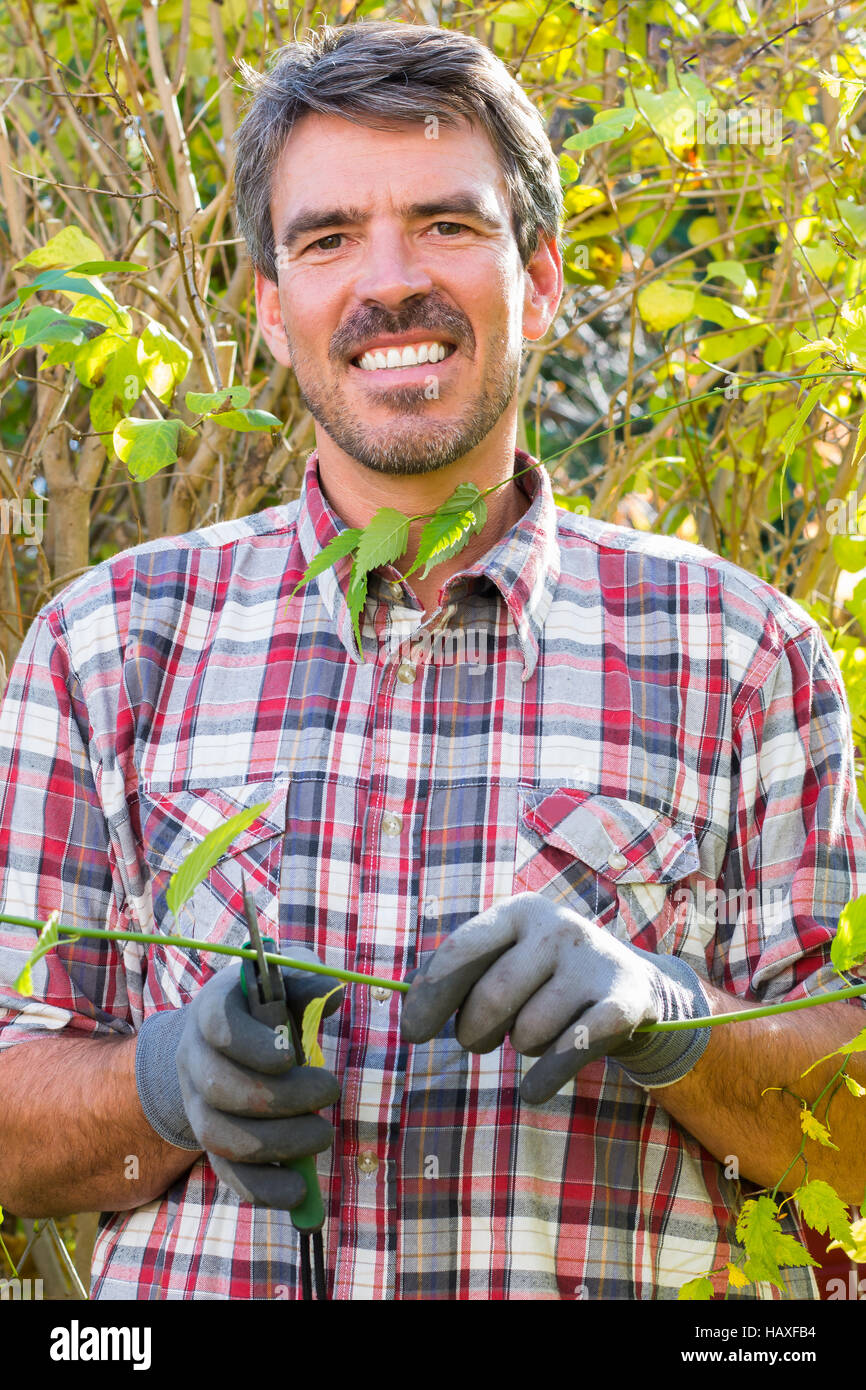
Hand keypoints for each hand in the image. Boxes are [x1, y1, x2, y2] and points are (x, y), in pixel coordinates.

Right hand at [135, 948, 344, 1208]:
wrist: (223, 1039)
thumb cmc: (266, 1004)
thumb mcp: (285, 979)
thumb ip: (307, 980)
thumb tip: (331, 996)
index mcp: (212, 1010)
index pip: (218, 1026)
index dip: (251, 1045)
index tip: (289, 1056)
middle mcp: (194, 1059)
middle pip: (221, 1088)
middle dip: (281, 1098)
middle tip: (331, 1091)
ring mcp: (197, 1105)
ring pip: (220, 1137)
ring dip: (278, 1143)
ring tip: (323, 1135)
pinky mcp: (211, 1143)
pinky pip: (227, 1174)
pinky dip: (262, 1188)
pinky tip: (300, 1191)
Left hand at [400, 893, 711, 1103]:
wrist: (633, 986)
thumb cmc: (545, 976)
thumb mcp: (504, 958)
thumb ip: (455, 972)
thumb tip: (405, 1000)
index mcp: (519, 911)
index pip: (461, 950)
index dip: (430, 996)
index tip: (411, 1035)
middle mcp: (558, 927)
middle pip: (492, 998)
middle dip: (474, 1033)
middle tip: (477, 1042)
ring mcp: (593, 962)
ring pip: (528, 1032)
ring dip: (519, 1048)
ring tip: (534, 1034)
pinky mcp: (623, 1002)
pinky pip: (566, 1055)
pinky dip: (542, 1081)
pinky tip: (533, 1089)